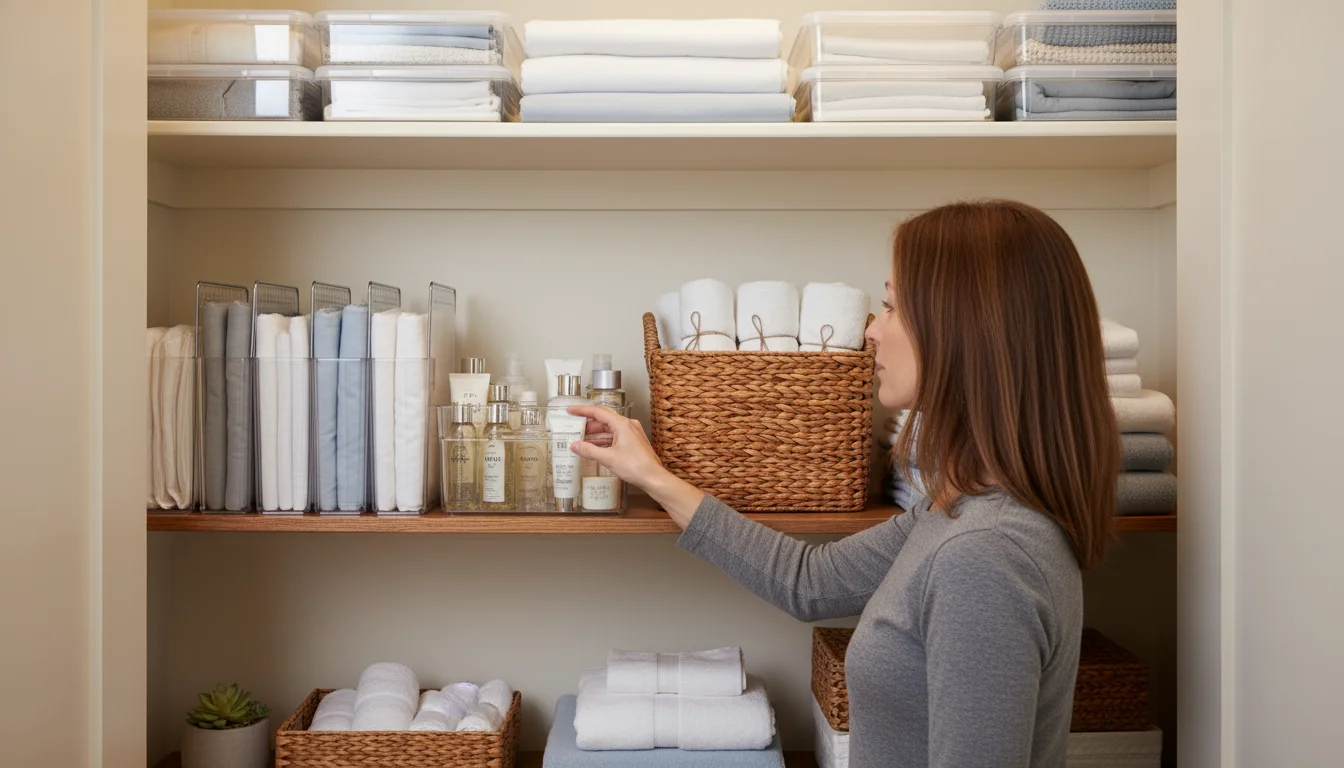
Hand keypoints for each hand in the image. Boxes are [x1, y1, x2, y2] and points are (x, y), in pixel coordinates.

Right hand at [567, 406, 704, 527]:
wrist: (653, 477)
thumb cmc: (635, 466)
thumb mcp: (608, 458)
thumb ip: (589, 450)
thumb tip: (574, 445)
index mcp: (622, 424)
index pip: (598, 412)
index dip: (582, 411)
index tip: (571, 411)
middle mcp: (628, 425)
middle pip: (604, 419)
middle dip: (588, 423)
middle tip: (574, 427)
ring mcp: (632, 433)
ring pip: (610, 428)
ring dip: (596, 433)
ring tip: (582, 438)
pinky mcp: (634, 441)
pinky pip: (616, 436)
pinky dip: (605, 439)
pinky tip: (596, 446)